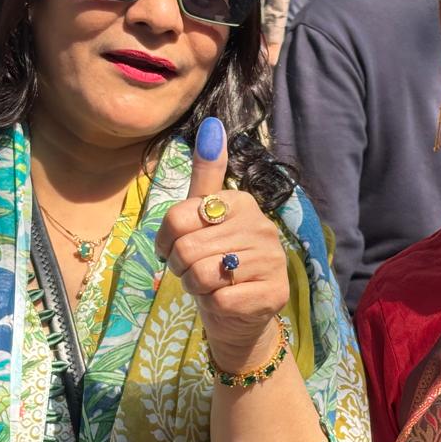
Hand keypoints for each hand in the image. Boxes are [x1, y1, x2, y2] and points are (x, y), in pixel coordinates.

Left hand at [154, 117, 289, 372]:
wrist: (238, 316)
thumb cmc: (214, 263)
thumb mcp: (202, 219)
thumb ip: (205, 175)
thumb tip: (211, 125)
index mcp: (242, 202)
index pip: (178, 217)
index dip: (167, 241)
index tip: (180, 248)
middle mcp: (262, 226)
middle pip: (188, 248)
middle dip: (182, 267)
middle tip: (197, 272)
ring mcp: (272, 260)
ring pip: (203, 274)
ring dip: (197, 287)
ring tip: (212, 286)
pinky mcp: (273, 293)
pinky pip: (220, 299)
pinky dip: (214, 306)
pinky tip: (228, 302)